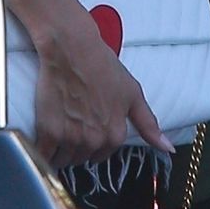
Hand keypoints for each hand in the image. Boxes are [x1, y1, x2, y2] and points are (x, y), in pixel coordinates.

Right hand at [33, 9, 172, 171]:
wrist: (72, 49)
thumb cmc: (102, 66)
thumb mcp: (133, 93)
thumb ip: (148, 124)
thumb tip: (167, 148)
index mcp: (115, 134)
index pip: (101, 156)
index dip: (93, 143)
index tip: (86, 129)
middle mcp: (94, 140)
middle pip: (81, 159)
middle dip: (76, 147)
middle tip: (71, 124)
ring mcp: (71, 137)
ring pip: (63, 160)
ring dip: (59, 151)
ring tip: (58, 127)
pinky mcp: (48, 132)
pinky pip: (44, 155)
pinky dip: (42, 151)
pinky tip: (43, 139)